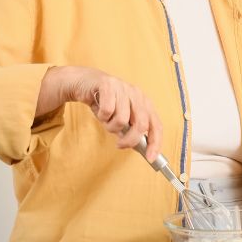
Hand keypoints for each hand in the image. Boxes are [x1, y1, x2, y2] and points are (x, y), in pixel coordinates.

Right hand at [41, 66, 162, 160]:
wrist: (85, 83)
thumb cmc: (105, 102)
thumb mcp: (121, 118)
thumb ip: (130, 130)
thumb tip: (140, 148)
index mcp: (144, 103)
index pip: (156, 125)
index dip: (155, 143)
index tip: (150, 158)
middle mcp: (137, 94)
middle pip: (141, 125)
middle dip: (130, 140)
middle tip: (120, 145)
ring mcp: (123, 88)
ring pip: (122, 119)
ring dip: (111, 126)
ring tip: (106, 120)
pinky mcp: (108, 85)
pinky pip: (107, 110)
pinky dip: (101, 116)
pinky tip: (99, 111)